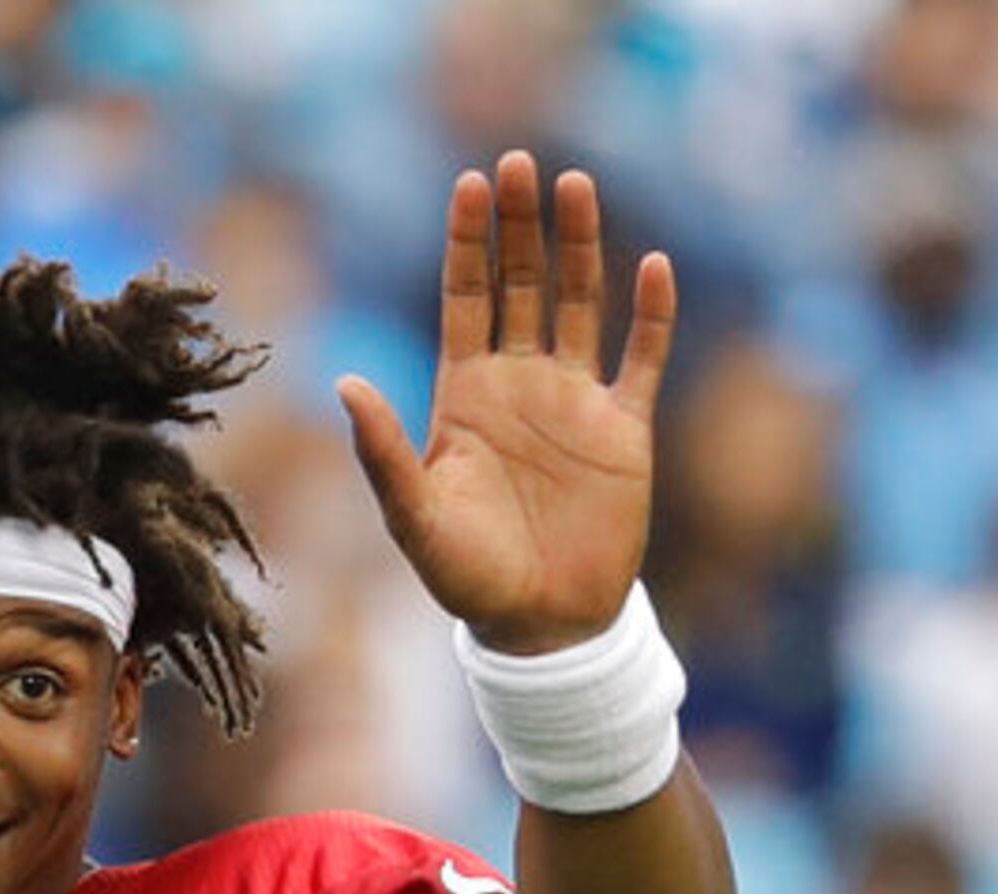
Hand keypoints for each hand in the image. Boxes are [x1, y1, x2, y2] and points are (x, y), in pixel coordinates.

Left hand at [337, 154, 674, 652]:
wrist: (542, 628)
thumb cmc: (469, 578)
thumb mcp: (416, 516)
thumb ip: (384, 452)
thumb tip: (344, 383)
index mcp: (466, 395)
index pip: (466, 298)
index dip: (467, 243)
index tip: (468, 184)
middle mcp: (520, 385)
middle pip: (521, 284)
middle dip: (519, 225)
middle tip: (519, 162)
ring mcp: (575, 402)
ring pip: (578, 304)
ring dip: (580, 247)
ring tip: (577, 186)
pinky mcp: (625, 430)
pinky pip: (641, 358)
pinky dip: (650, 315)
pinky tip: (653, 265)